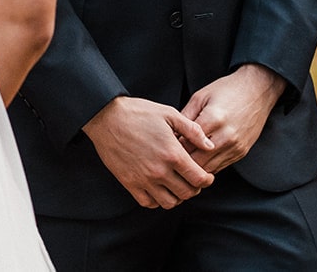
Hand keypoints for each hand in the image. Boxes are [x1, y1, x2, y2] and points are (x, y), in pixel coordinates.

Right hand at [82, 96, 215, 208]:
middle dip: (194, 188)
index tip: (206, 176)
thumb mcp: (169, 114)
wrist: (106, 117)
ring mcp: (144, 179)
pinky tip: (158, 188)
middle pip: (187, 193)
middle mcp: (160, 171)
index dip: (207, 180)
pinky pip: (149, 203)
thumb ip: (193, 131)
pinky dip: (157, 199)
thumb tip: (209, 146)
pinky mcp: (129, 183)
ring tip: (176, 185)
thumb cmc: (139, 112)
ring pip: (170, 202)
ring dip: (177, 196)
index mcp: (173, 154)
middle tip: (192, 180)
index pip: (199, 179)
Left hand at [182, 64, 286, 174]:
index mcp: (213, 119)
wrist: (257, 90)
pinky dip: (208, 165)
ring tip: (184, 159)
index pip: (187, 144)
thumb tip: (171, 134)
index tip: (166, 145)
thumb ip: (185, 117)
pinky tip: (200, 158)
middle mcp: (226, 136)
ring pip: (209, 168)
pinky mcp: (242, 152)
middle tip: (173, 156)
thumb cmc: (227, 90)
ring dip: (196, 166)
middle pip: (197, 161)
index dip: (174, 147)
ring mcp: (236, 146)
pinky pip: (220, 167)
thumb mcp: (200, 97)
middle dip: (183, 160)